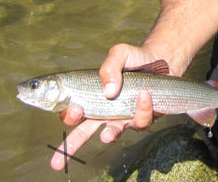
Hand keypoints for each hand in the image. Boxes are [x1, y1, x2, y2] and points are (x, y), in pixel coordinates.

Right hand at [50, 44, 164, 170]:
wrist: (161, 59)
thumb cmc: (135, 58)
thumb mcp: (120, 53)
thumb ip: (110, 66)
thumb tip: (109, 92)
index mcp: (94, 97)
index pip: (73, 111)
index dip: (69, 115)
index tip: (75, 109)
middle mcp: (106, 112)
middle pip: (83, 133)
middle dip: (69, 148)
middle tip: (55, 164)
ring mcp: (124, 117)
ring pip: (113, 133)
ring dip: (110, 134)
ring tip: (106, 136)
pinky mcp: (143, 117)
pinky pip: (140, 121)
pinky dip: (142, 108)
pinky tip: (145, 95)